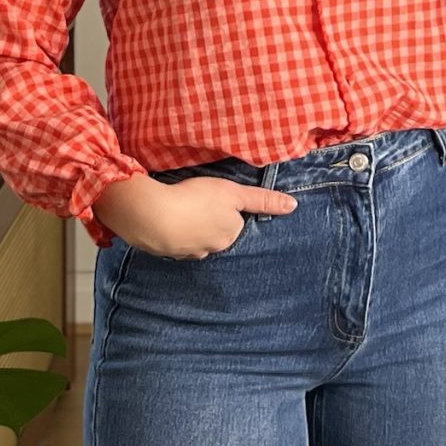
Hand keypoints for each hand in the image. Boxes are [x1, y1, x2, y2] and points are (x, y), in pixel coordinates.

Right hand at [93, 173, 297, 259]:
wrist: (152, 215)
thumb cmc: (196, 200)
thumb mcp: (233, 193)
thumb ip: (263, 199)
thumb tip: (294, 206)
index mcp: (229, 236)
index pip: (234, 222)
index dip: (225, 207)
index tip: (214, 197)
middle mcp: (211, 249)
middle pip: (216, 232)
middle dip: (208, 220)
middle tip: (197, 201)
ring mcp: (187, 252)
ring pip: (194, 238)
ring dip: (189, 226)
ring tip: (179, 208)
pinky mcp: (165, 251)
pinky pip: (173, 240)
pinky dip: (171, 230)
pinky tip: (163, 218)